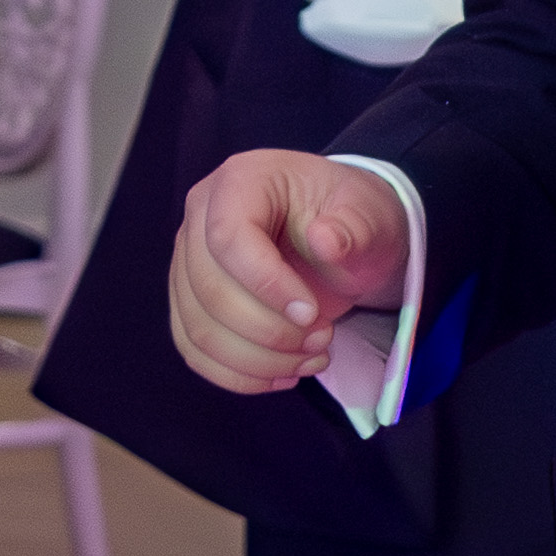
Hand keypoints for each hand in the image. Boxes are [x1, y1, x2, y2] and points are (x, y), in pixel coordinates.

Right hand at [167, 148, 412, 393]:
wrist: (341, 236)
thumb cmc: (350, 218)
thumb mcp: (367, 215)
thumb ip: (353, 228)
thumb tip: (325, 241)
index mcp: (240, 181)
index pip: (228, 238)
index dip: (266, 285)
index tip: (312, 312)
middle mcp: (201, 217)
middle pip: (209, 290)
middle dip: (269, 331)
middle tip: (323, 339)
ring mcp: (188, 262)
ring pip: (200, 328)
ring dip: (258, 360)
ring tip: (311, 358)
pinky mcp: (191, 303)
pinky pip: (196, 350)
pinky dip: (239, 374)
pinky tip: (283, 374)